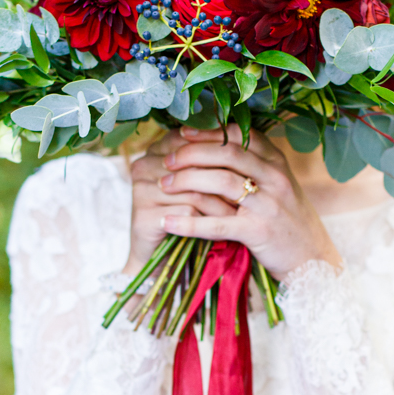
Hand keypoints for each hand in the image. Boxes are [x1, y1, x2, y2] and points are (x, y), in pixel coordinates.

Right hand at [122, 128, 237, 275]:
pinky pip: (187, 212)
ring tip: (244, 210)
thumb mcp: (200, 184)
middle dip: (226, 177)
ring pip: (194, 189)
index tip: (249, 164)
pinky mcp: (143, 215)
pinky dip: (211, 220)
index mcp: (156, 150)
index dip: (222, 153)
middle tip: (253, 187)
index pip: (194, 141)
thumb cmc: (186, 216)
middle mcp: (144, 164)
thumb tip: (251, 138)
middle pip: (195, 164)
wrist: (162, 256)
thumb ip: (212, 160)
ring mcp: (141, 189)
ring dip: (222, 202)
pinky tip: (227, 226)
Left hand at [153, 124, 342, 282]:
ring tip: (163, 184)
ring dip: (186, 180)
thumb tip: (214, 146)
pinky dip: (188, 222)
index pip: (239, 135)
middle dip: (191, 153)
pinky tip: (167, 221)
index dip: (207, 131)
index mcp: (277, 162)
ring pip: (221, 181)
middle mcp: (275, 177)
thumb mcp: (278, 186)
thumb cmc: (287, 220)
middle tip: (166, 159)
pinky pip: (216, 224)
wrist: (312, 260)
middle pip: (226, 153)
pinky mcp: (258, 232)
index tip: (181, 132)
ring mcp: (268, 204)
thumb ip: (254, 165)